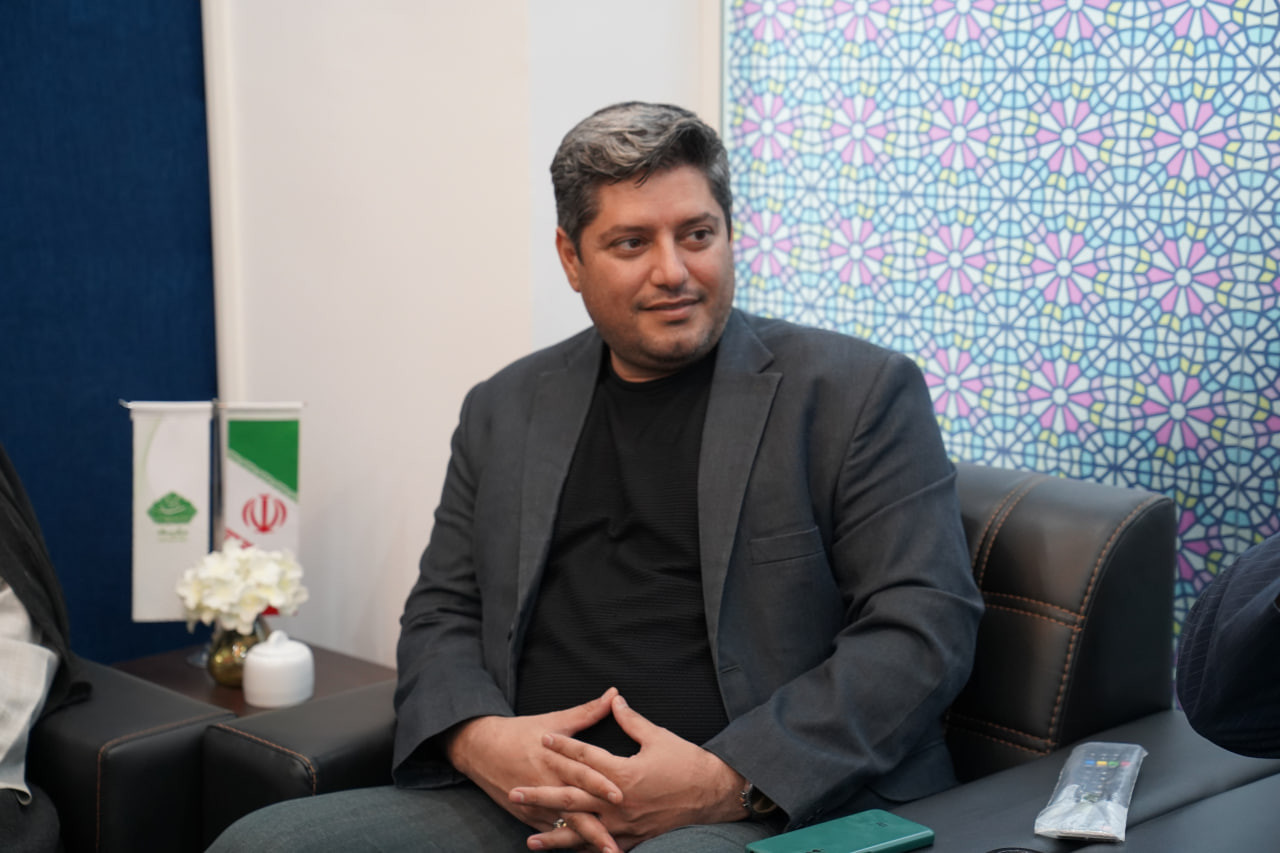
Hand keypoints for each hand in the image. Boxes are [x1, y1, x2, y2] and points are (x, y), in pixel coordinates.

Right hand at [445, 688, 623, 836]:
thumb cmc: (522, 732)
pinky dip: (568, 845)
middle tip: (616, 843)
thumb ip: (587, 711)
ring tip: (608, 852)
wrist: (482, 750)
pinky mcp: (530, 816)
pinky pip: (552, 835)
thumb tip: (614, 694)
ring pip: (564, 827)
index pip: (581, 773)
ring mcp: (537, 804)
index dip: (600, 784)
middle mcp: (546, 784)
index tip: (620, 795)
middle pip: (574, 807)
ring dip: (585, 841)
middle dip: (595, 827)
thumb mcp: (554, 720)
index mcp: (554, 758)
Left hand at [514, 694, 747, 848]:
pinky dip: (584, 851)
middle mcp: (619, 801)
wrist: (714, 795)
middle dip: (542, 796)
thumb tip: (614, 699)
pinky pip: (603, 848)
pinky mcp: (634, 839)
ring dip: (555, 837)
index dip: (563, 745)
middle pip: (572, 797)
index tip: (542, 738)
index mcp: (623, 772)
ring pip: (583, 831)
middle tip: (515, 794)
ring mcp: (625, 824)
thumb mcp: (659, 736)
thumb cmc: (688, 763)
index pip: (585, 756)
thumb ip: (632, 721)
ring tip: (530, 840)